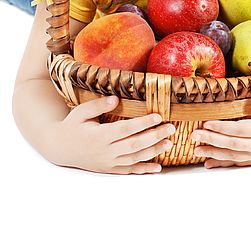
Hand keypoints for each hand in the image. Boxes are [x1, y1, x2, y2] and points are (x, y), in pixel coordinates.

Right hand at [50, 95, 174, 173]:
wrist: (59, 148)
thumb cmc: (72, 126)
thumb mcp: (81, 112)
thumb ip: (99, 105)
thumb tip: (117, 98)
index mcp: (99, 136)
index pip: (125, 129)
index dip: (143, 123)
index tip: (158, 116)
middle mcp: (105, 151)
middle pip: (134, 145)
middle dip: (154, 136)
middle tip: (171, 128)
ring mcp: (108, 162)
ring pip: (134, 159)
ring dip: (153, 151)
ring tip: (169, 143)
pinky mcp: (109, 169)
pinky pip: (129, 171)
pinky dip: (144, 169)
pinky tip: (158, 167)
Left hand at [191, 90, 250, 167]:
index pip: (240, 129)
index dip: (223, 127)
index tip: (207, 122)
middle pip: (232, 143)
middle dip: (212, 139)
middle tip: (194, 135)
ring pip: (231, 155)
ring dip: (212, 152)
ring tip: (195, 149)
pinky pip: (236, 163)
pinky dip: (221, 163)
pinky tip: (207, 163)